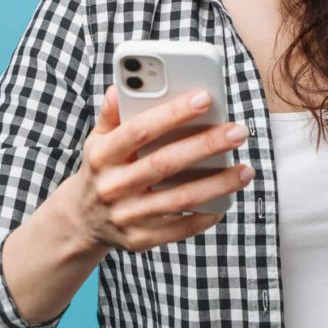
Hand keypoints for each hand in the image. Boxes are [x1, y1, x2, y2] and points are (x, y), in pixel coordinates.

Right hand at [66, 84, 253, 253]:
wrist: (81, 221)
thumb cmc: (101, 169)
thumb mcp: (97, 140)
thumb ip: (111, 115)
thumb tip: (120, 88)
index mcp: (103, 155)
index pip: (139, 130)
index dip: (172, 113)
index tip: (205, 98)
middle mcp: (113, 186)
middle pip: (165, 163)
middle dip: (206, 146)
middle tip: (238, 131)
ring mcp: (126, 216)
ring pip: (179, 199)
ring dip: (217, 184)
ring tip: (246, 169)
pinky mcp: (140, 240)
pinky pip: (180, 228)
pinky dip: (206, 215)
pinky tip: (227, 200)